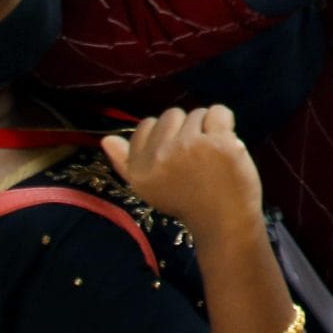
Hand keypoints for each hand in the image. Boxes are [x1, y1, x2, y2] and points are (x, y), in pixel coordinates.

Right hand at [100, 106, 264, 242]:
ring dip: (207, 127)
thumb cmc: (187, 203)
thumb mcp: (149, 188)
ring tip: (212, 152)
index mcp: (140, 168)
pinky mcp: (218, 142)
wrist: (224, 220)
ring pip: (197, 113)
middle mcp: (160, 155)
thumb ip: (125, 163)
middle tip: (196, 153)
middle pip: (172, 115)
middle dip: (186, 128)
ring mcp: (190, 146)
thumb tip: (106, 139)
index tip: (177, 152)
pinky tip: (226, 141)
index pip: (145, 126)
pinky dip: (225, 121)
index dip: (165, 134)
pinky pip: (219, 111)